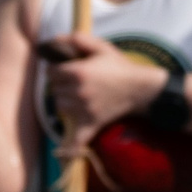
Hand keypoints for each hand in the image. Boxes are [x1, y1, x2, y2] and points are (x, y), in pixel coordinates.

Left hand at [40, 33, 168, 145]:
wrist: (140, 88)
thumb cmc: (120, 66)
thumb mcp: (101, 47)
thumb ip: (77, 39)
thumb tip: (54, 38)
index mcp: (78, 72)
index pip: (51, 72)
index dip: (55, 69)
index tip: (62, 69)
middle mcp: (78, 92)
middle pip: (54, 89)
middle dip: (61, 85)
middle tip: (75, 82)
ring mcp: (83, 110)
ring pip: (60, 106)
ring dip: (65, 101)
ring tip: (78, 96)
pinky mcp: (90, 123)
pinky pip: (76, 139)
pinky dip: (70, 147)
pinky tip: (66, 153)